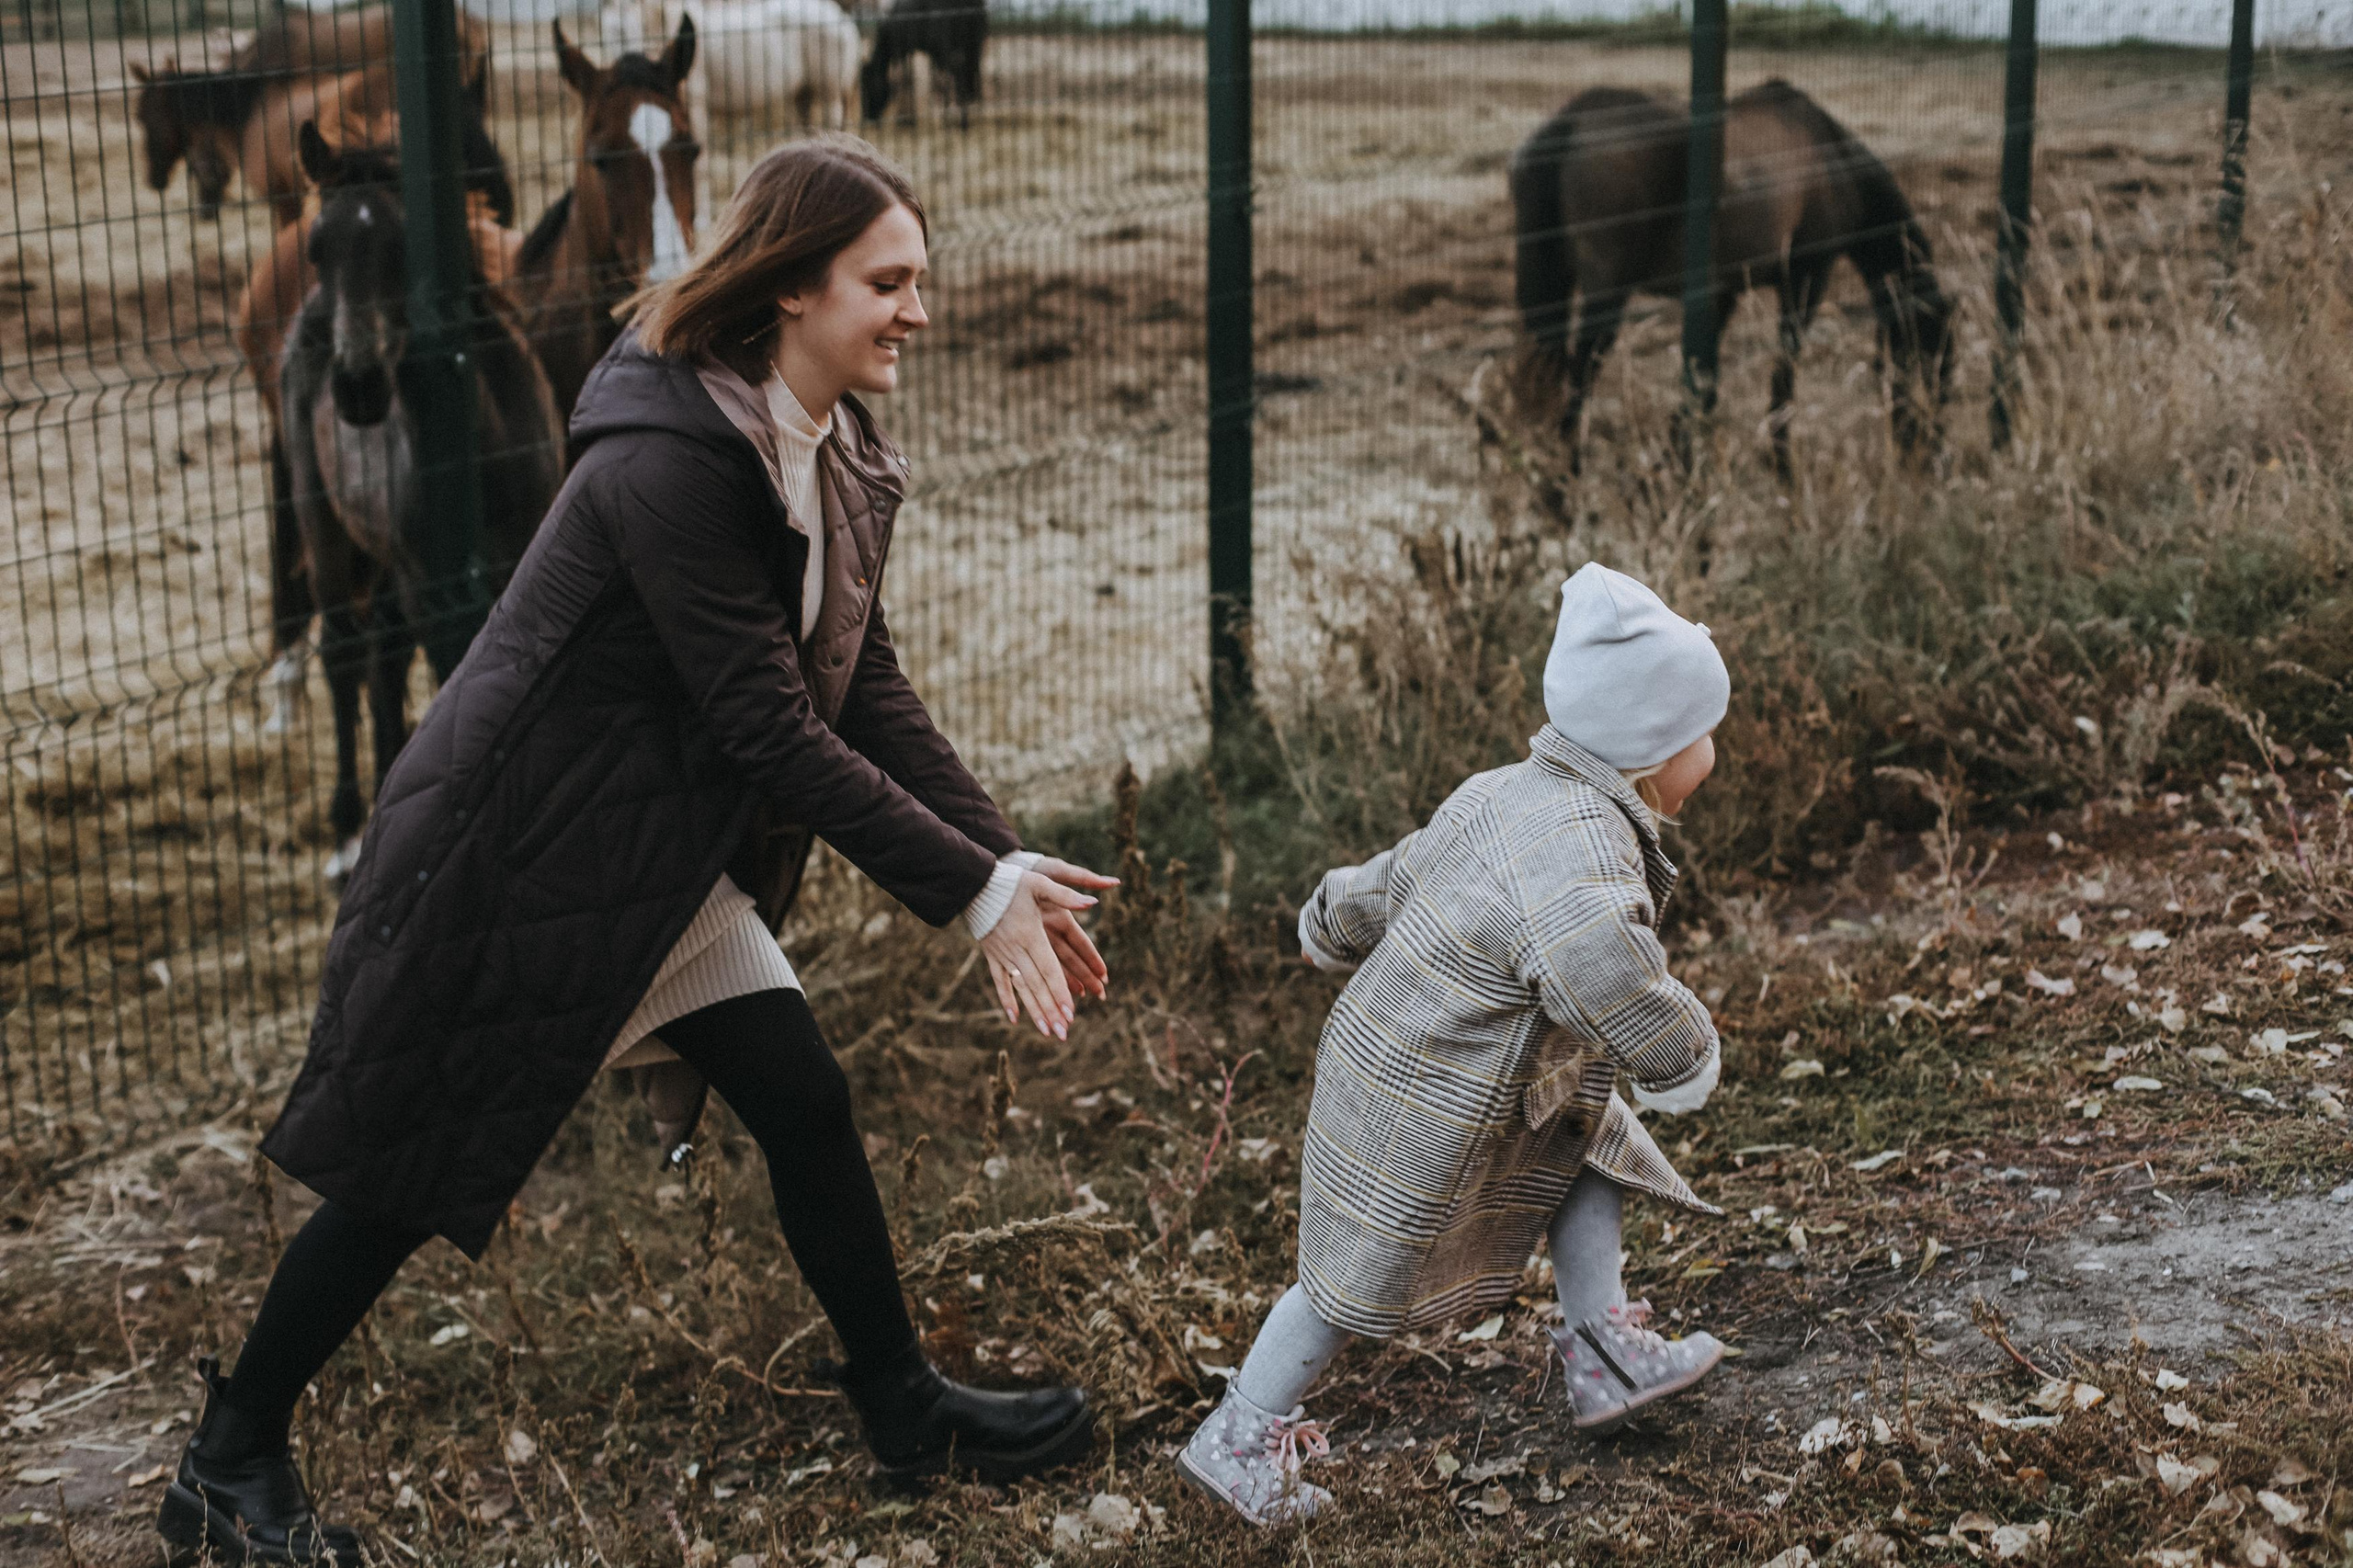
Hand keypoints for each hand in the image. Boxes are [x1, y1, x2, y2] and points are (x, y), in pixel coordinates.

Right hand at [980, 872, 1099, 1037]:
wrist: (972, 884)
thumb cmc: (1010, 882)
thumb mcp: (1040, 882)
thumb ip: (1066, 895)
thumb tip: (1093, 903)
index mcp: (1031, 934)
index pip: (1049, 969)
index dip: (1060, 992)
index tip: (1070, 1013)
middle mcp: (1016, 949)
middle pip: (1037, 984)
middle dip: (1051, 1010)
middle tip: (1063, 1032)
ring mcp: (1002, 954)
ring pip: (1021, 988)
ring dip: (1034, 1011)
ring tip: (1047, 1032)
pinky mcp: (991, 955)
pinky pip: (999, 981)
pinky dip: (1007, 1000)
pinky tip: (1014, 1019)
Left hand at [1029, 857, 1116, 1001]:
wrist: (1002, 868)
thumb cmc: (1031, 868)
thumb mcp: (1057, 872)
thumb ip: (1082, 880)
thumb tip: (1111, 883)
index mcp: (1061, 916)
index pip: (1081, 943)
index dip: (1092, 959)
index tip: (1104, 975)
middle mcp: (1050, 931)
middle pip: (1070, 959)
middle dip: (1085, 978)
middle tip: (1100, 996)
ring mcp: (1034, 938)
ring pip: (1052, 966)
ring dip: (1064, 984)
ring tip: (1077, 1001)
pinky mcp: (1017, 942)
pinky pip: (1028, 963)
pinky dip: (1036, 979)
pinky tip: (1044, 994)